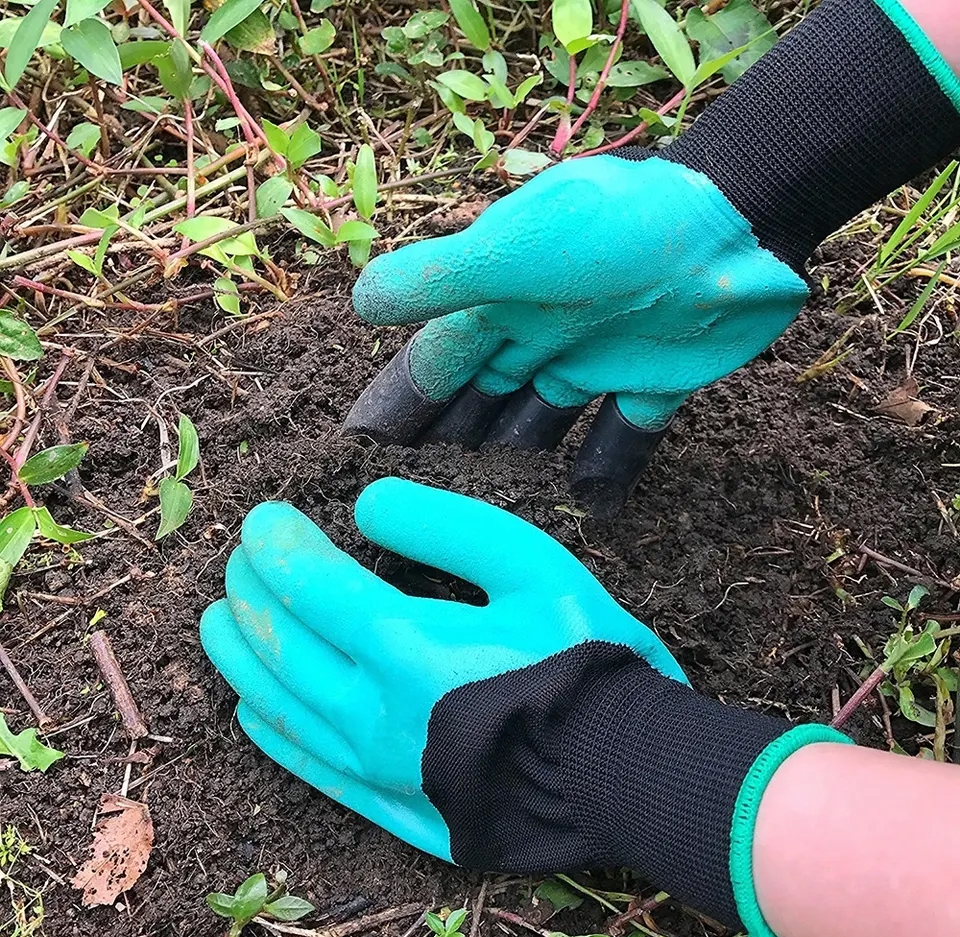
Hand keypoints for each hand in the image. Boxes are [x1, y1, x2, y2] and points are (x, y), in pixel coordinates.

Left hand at [200, 477, 685, 863]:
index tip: (265, 518)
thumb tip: (367, 506)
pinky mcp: (392, 801)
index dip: (277, 544)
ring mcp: (376, 764)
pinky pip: (309, 765)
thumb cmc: (584, 658)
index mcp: (403, 646)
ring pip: (280, 704)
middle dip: (251, 591)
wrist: (625, 772)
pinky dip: (271, 731)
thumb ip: (444, 524)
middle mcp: (372, 710)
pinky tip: (252, 710)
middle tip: (242, 559)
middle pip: (281, 642)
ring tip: (218, 621)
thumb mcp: (531, 564)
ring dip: (240, 655)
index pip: (309, 584)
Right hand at [344, 154, 808, 515]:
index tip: (362, 454)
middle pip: (484, 401)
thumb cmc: (614, 232)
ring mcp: (599, 359)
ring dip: (519, 465)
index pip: (436, 364)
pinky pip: (624, 435)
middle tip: (418, 502)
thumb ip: (440, 280)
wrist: (733, 221)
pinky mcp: (656, 381)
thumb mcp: (515, 251)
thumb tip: (359, 304)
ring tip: (488, 521)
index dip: (402, 405)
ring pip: (543, 423)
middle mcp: (542, 332)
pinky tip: (592, 511)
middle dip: (452, 445)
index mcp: (502, 302)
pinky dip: (609, 469)